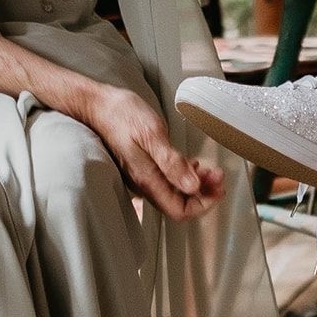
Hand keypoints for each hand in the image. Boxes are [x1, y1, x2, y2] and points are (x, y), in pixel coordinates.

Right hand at [83, 85, 224, 219]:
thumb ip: (172, 163)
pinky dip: (186, 176)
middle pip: (181, 203)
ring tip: (212, 170)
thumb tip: (192, 186)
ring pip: (177, 192)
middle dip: (205, 192)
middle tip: (219, 176)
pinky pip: (169, 181)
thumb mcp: (152, 134)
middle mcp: (145, 183)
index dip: (203, 204)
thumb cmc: (121, 115)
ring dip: (198, 184)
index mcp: (147, 179)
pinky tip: (193, 165)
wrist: (97, 106)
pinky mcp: (145, 168)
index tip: (218, 188)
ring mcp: (144, 177)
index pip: (180, 210)